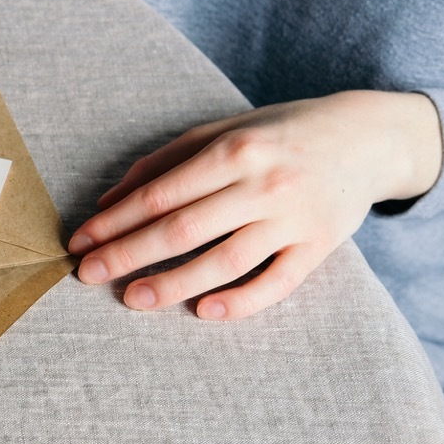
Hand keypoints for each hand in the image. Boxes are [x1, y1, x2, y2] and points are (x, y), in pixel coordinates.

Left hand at [68, 90, 442, 319]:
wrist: (365, 137)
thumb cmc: (276, 133)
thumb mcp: (219, 131)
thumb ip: (163, 163)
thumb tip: (108, 201)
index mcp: (232, 150)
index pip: (159, 194)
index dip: (114, 222)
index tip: (79, 242)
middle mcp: (262, 184)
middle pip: (183, 229)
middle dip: (128, 254)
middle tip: (88, 275)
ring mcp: (293, 218)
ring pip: (225, 261)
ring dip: (173, 284)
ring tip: (132, 299)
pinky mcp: (320, 246)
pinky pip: (277, 283)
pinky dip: (241, 302)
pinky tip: (203, 311)